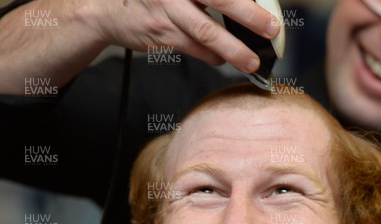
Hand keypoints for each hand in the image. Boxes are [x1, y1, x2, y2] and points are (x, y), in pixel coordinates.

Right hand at [91, 0, 280, 72]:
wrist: (107, 9)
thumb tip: (249, 5)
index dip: (247, 1)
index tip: (270, 11)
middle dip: (250, 16)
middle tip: (272, 30)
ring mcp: (166, 8)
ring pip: (207, 31)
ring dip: (234, 49)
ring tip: (252, 61)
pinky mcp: (160, 33)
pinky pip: (194, 48)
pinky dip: (213, 56)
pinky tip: (223, 59)